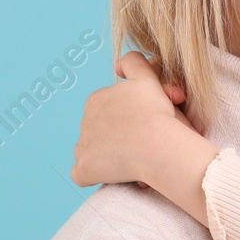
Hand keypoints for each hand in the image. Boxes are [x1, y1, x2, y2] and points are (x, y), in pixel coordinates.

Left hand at [70, 51, 197, 187]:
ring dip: (105, 158)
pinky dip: (94, 175)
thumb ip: (134, 64)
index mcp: (96, 99)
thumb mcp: (148, 79)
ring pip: (90, 152)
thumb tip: (117, 66)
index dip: (125, 121)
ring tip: (130, 163)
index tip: (142, 127)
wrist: (158, 143)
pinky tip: (112, 175)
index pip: (106, 112)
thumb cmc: (157, 114)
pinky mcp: (83, 169)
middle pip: (98, 133)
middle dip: (115, 140)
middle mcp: (84, 121)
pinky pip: (81, 174)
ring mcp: (82, 146)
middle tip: (139, 147)